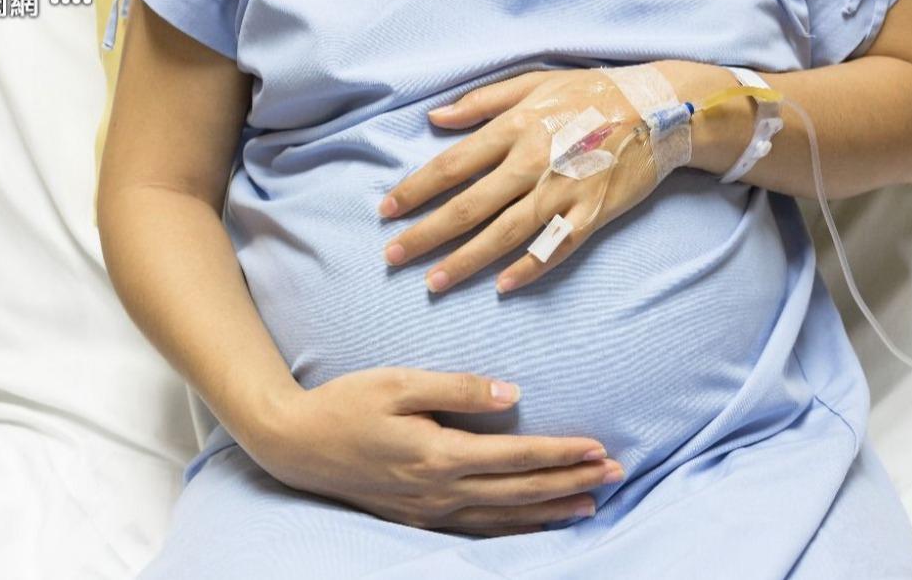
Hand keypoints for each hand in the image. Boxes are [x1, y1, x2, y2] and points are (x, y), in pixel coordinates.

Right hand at [241, 367, 623, 536]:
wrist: (295, 445)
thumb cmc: (346, 404)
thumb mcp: (399, 382)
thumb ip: (459, 388)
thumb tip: (514, 395)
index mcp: (438, 454)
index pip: (516, 456)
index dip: (561, 453)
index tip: (599, 448)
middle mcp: (439, 490)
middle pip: (520, 491)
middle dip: (571, 483)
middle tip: (616, 474)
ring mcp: (428, 511)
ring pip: (504, 518)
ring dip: (551, 510)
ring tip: (591, 505)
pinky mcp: (417, 518)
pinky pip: (478, 530)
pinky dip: (515, 529)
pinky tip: (536, 525)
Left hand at [379, 66, 674, 293]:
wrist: (662, 109)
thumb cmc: (593, 92)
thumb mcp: (535, 83)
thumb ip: (482, 102)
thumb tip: (434, 118)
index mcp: (515, 128)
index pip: (451, 165)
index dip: (414, 190)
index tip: (386, 210)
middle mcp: (533, 162)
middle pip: (468, 206)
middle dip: (426, 234)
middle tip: (393, 256)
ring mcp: (563, 191)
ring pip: (504, 233)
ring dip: (466, 261)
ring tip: (434, 282)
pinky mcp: (592, 213)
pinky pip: (555, 247)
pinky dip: (529, 268)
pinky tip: (503, 287)